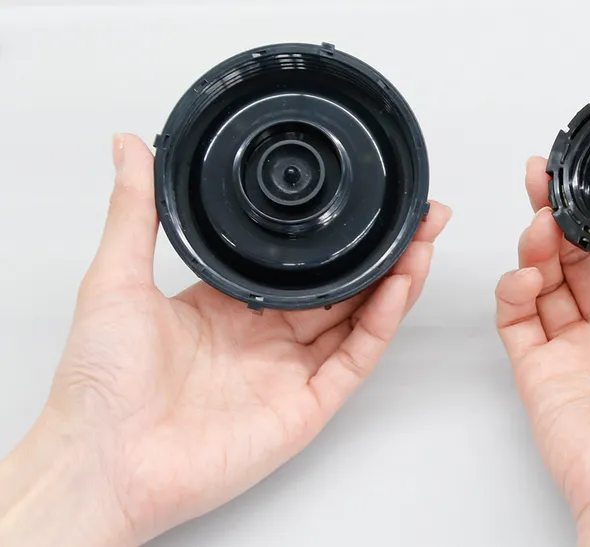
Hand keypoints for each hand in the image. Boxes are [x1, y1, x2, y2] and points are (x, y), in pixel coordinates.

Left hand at [0, 134, 450, 545]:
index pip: (299, 266)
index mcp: (229, 308)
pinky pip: (354, 358)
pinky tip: (399, 285)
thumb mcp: (116, 278)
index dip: (336, 235)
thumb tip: (129, 147)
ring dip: (395, 279)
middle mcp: (266, 339)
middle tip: (415, 215)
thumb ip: (135, 212)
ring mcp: (290, 373)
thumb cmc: (100, 383)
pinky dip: (382, 323)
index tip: (364, 201)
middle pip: (342, 288)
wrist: (104, 458)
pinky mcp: (307, 406)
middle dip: (382, 250)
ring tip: (421, 240)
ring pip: (359, 319)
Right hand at [495, 154, 589, 545]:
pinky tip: (525, 276)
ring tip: (538, 227)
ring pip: (546, 278)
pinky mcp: (538, 368)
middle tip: (540, 179)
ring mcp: (576, 345)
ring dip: (537, 246)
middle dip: (559, 213)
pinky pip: (518, 318)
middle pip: (580, 254)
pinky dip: (514, 290)